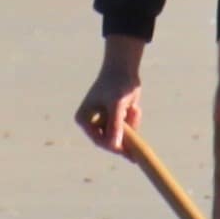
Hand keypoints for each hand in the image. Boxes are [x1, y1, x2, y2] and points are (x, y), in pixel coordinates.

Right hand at [77, 38, 145, 153]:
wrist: (124, 68)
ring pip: (122, 136)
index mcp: (85, 120)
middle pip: (111, 141)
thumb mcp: (116, 105)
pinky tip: (134, 107)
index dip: (114, 147)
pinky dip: (134, 121)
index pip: (99, 140)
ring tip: (133, 107)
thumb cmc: (116, 83)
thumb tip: (114, 145)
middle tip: (134, 116)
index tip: (129, 150)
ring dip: (131, 124)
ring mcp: (105, 122)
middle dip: (125, 132)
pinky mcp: (116, 119)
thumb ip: (115, 125)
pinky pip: (128, 130)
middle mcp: (92, 123)